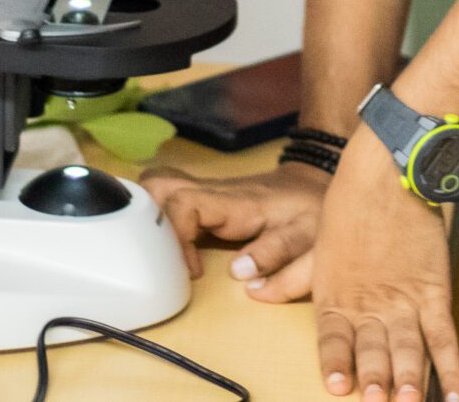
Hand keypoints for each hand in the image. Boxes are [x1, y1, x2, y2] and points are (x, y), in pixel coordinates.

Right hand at [139, 162, 328, 301]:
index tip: (192, 271)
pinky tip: (159, 239)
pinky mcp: (202, 198)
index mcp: (235, 202)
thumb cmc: (310, 211)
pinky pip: (166, 195)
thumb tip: (239, 275)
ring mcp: (205, 191)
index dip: (177, 238)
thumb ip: (279, 254)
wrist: (313, 182)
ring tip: (154, 250)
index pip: (186, 204)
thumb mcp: (308, 235)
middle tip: (159, 258)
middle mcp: (214, 192)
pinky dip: (154, 212)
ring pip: (158, 184)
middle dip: (147, 220)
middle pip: (159, 186)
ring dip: (146, 213)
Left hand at [310, 137, 458, 401]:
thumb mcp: (314, 242)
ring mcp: (405, 299)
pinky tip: (454, 396)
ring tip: (409, 401)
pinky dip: (452, 369)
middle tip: (376, 401)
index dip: (336, 365)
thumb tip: (252, 290)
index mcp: (336, 294)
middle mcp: (370, 303)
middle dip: (375, 381)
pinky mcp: (434, 290)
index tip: (337, 388)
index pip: (334, 340)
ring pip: (408, 348)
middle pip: (373, 350)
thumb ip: (289, 276)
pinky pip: (445, 336)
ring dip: (409, 378)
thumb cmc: (350, 202)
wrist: (390, 169)